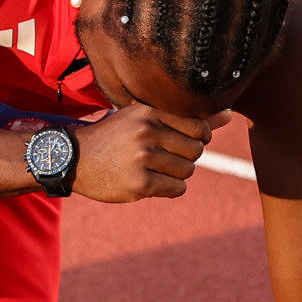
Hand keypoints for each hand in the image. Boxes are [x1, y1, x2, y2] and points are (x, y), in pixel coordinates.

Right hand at [71, 104, 230, 202]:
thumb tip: (229, 114)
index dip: (196, 138)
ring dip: (176, 174)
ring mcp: (143, 158)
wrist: (73, 159)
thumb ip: (187, 118)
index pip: (198, 127)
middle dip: (185, 157)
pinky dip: (169, 189)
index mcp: (150, 112)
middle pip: (196, 150)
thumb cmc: (113, 137)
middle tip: (163, 158)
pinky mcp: (140, 183)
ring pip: (188, 171)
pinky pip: (177, 189)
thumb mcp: (143, 118)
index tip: (179, 142)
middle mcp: (147, 132)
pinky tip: (151, 182)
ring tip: (154, 169)